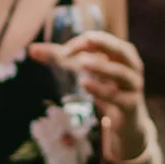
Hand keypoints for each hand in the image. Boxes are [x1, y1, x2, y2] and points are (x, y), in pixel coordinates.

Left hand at [29, 30, 152, 161]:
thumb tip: (31, 49)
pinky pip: (118, 97)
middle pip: (122, 51)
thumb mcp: (84, 73)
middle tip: (87, 39)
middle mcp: (131, 68)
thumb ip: (59, 59)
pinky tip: (86, 85)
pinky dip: (102, 90)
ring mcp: (133, 87)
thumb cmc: (105, 89)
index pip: (105, 41)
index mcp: (122, 54)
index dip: (86, 42)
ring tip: (83, 62)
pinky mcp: (130, 106)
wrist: (125, 124)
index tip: (65, 50)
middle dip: (104, 44)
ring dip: (102, 67)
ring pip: (121, 73)